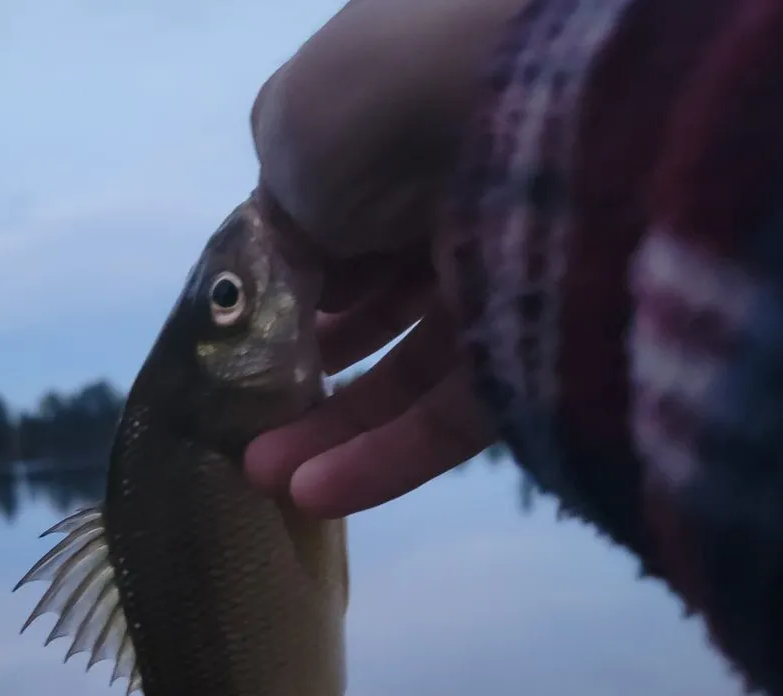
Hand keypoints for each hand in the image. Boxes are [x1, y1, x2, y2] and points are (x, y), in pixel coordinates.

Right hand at [245, 0, 522, 516]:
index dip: (291, 287)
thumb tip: (287, 262)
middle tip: (248, 418)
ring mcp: (501, 286)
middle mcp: (456, 208)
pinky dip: (383, 462)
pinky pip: (451, 422)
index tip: (248, 336)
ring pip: (407, 376)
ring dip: (329, 430)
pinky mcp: (534, 361)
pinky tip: (312, 494)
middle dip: (302, 368)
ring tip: (261, 473)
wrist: (522, 127)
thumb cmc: (383, 112)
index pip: (341, 229)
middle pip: (373, 310)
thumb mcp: (291, 134)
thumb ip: (279, 206)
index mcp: (399, 142)